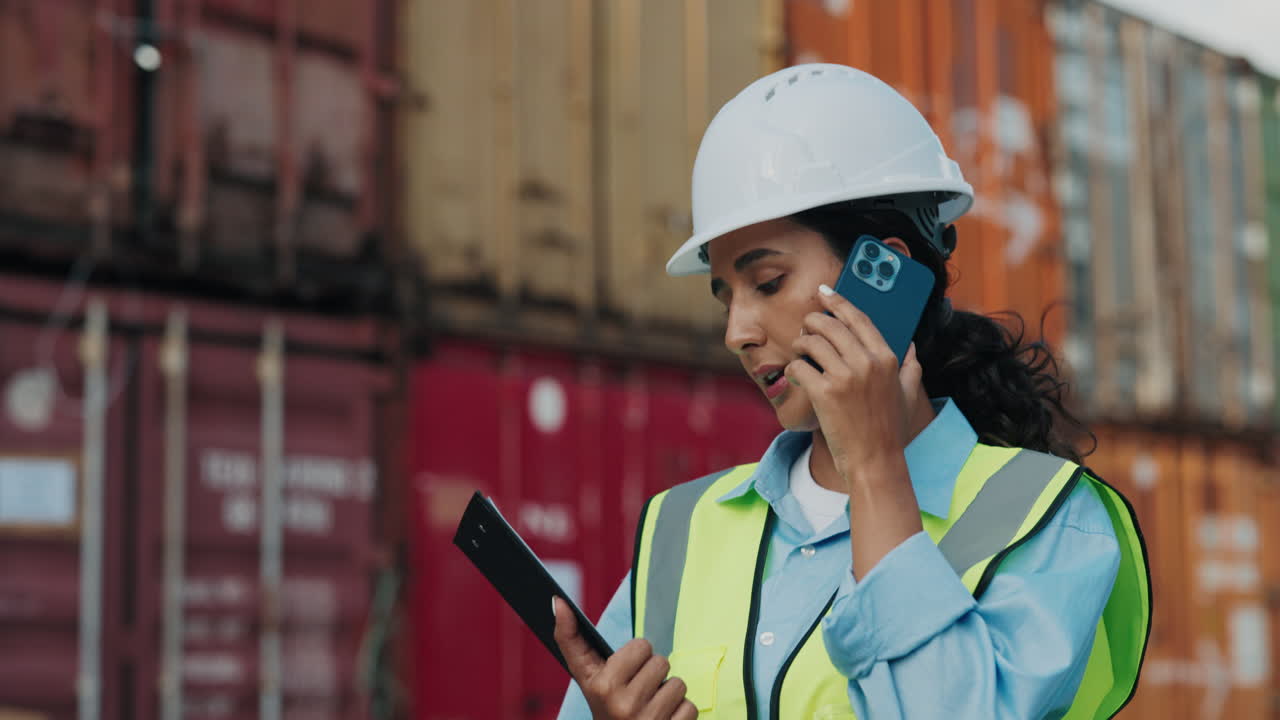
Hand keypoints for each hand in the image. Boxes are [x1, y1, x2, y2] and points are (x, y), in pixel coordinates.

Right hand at [553, 597, 697, 719]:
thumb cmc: (606, 705)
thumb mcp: (587, 677)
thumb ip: (572, 639)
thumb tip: (558, 600)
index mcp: (601, 685)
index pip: (641, 646)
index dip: (636, 654)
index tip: (624, 668)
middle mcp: (622, 704)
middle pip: (661, 662)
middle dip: (652, 675)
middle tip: (638, 693)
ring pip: (677, 684)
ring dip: (668, 695)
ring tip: (650, 706)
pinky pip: (689, 707)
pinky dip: (680, 714)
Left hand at [785, 285, 918, 485]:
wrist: (875, 461)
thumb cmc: (890, 430)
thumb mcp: (909, 395)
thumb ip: (912, 368)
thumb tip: (912, 347)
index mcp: (887, 358)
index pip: (859, 318)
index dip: (838, 301)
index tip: (825, 292)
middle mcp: (867, 362)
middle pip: (829, 325)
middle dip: (812, 323)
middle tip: (806, 331)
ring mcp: (845, 377)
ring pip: (811, 342)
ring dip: (801, 345)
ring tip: (801, 355)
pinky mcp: (824, 393)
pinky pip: (799, 367)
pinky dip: (794, 370)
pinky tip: (798, 377)